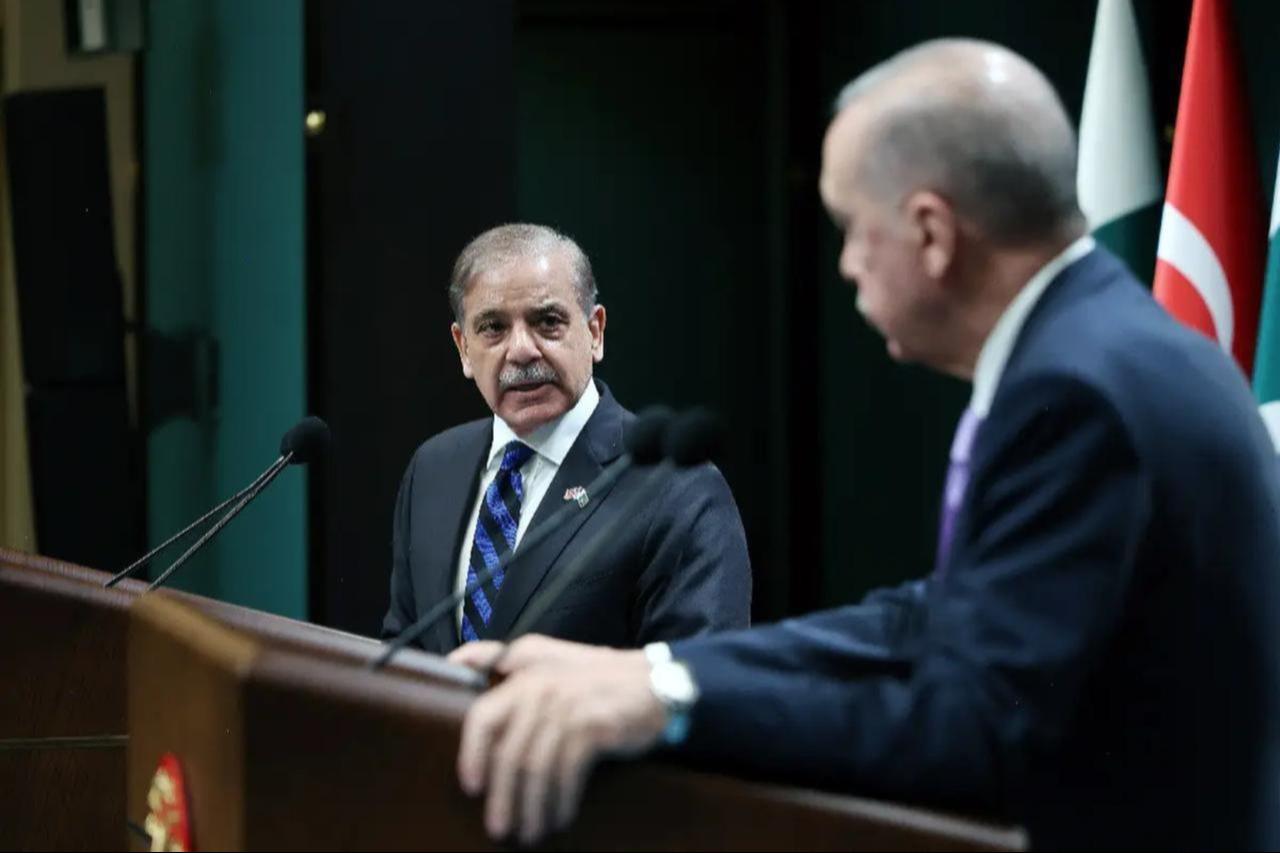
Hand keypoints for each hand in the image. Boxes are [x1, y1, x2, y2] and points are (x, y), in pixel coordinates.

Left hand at [455, 638, 664, 843]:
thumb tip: (457, 660)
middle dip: (502, 797)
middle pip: (509, 753)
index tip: (470, 786)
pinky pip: (567, 772)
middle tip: (499, 827)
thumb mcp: (550, 659)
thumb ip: (506, 657)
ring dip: (532, 806)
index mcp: (525, 672)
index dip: (472, 754)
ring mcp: (568, 705)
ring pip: (537, 768)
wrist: (655, 684)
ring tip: (530, 831)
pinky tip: (560, 816)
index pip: (483, 716)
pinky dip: (562, 800)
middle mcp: (542, 686)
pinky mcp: (593, 725)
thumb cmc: (597, 679)